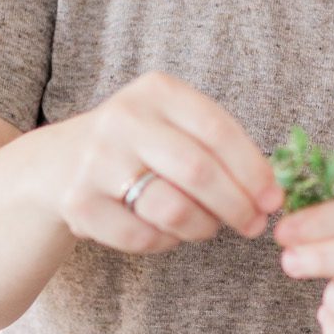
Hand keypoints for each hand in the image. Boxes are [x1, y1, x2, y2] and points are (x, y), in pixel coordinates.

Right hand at [53, 72, 283, 255]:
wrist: (59, 165)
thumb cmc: (139, 146)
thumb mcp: (174, 125)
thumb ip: (220, 147)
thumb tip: (272, 192)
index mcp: (157, 91)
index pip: (218, 130)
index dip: (253, 170)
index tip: (273, 199)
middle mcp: (124, 118)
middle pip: (199, 171)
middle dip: (236, 206)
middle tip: (254, 225)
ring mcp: (97, 160)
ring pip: (172, 209)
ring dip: (203, 227)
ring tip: (208, 228)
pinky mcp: (80, 203)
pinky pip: (142, 237)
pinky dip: (165, 242)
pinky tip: (166, 232)